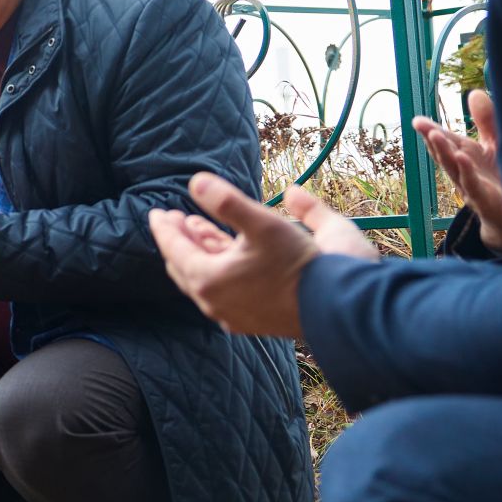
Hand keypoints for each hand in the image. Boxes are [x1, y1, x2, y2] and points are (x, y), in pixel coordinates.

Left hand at [149, 172, 375, 341]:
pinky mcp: (256, 320)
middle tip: (176, 219)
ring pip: (207, 279)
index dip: (164, 228)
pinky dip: (220, 268)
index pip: (174, 249)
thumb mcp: (264, 224)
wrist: (344, 308)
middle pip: (186, 266)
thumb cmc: (303, 264)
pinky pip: (225, 291)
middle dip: (181, 240)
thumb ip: (226, 202)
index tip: (157, 213)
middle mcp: (216, 302)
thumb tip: (196, 181)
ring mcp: (235, 314)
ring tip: (200, 228)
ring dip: (202, 252)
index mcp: (210, 279)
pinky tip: (228, 255)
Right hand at [414, 89, 501, 251]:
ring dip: (443, 153)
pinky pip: (473, 184)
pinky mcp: (484, 199)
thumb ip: (485, 121)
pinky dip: (466, 172)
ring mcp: (471, 186)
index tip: (417, 120)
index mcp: (464, 156)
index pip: (445, 141)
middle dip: (432, 139)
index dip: (431, 130)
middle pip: (444, 154)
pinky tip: (461, 158)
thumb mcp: (495, 145)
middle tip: (420, 124)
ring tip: (435, 136)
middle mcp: (462, 171)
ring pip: (453, 168)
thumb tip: (474, 92)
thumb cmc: (501, 179)